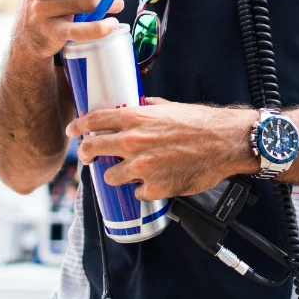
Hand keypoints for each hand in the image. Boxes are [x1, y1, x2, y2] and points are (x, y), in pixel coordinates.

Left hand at [67, 98, 257, 200]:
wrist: (226, 142)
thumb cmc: (202, 123)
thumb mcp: (170, 107)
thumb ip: (149, 108)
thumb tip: (139, 105)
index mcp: (136, 118)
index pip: (94, 120)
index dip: (79, 126)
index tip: (73, 130)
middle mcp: (134, 142)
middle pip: (92, 150)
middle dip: (87, 155)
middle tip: (89, 158)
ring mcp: (142, 167)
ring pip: (110, 176)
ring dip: (116, 175)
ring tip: (128, 173)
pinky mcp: (155, 188)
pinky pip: (137, 192)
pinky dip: (143, 189)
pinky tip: (154, 182)